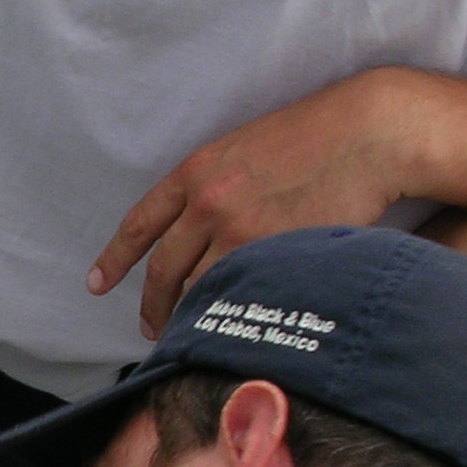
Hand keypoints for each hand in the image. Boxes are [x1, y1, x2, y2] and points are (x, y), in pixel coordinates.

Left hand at [88, 69, 422, 336]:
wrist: (369, 132)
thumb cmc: (315, 137)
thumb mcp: (244, 149)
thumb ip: (212, 188)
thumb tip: (194, 232)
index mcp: (196, 171)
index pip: (141, 223)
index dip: (115, 258)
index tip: (96, 284)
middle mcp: (208, 202)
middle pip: (164, 270)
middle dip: (154, 306)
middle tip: (152, 329)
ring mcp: (241, 229)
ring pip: (201, 289)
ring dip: (196, 316)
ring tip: (197, 335)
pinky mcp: (276, 252)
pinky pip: (241, 296)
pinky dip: (233, 315)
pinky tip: (233, 329)